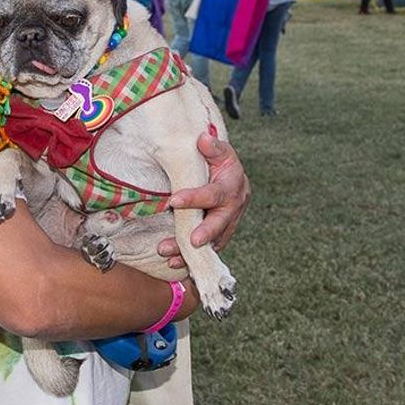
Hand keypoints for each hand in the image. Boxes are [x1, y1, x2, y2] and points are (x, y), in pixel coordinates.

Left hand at [157, 134, 250, 266]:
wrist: (230, 177)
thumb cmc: (219, 162)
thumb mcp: (219, 151)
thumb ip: (212, 147)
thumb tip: (203, 139)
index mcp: (232, 186)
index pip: (213, 193)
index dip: (194, 198)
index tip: (174, 200)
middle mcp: (233, 208)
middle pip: (219, 223)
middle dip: (204, 233)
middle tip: (190, 241)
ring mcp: (228, 224)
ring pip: (212, 241)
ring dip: (191, 251)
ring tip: (170, 256)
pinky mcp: (221, 235)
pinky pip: (208, 249)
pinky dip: (192, 258)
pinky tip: (175, 264)